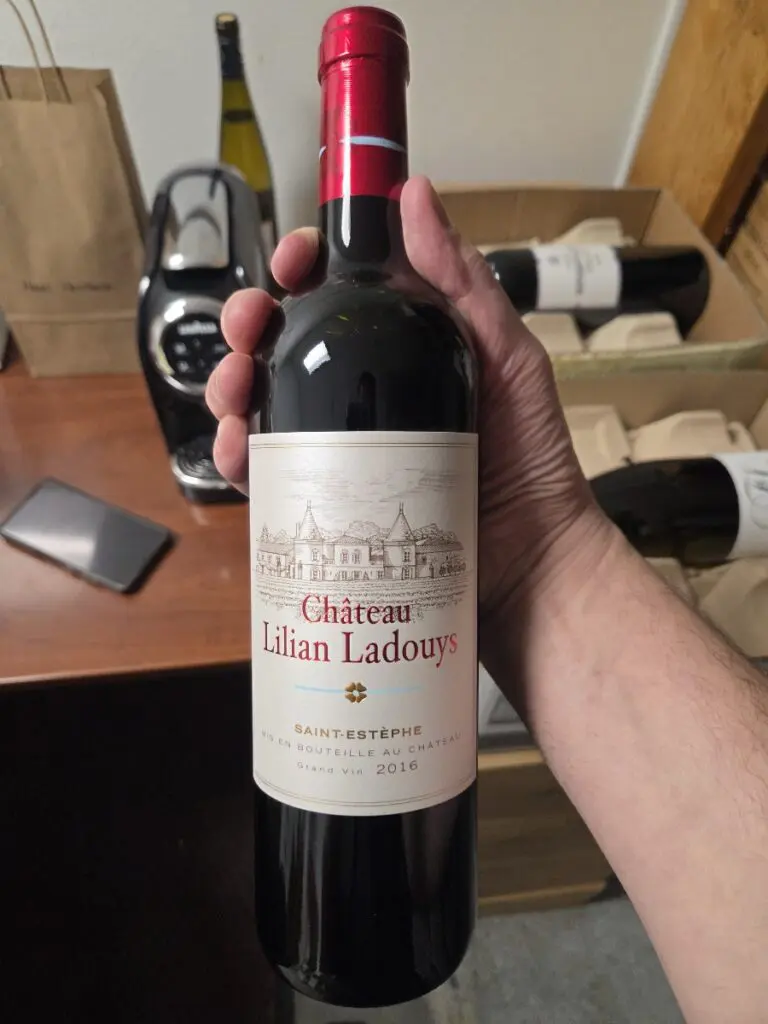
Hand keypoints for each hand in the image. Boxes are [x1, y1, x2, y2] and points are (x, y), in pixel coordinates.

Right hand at [206, 176, 610, 693]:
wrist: (529, 566)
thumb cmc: (531, 462)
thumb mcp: (508, 359)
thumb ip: (465, 284)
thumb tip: (415, 196)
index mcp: (404, 347)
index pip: (340, 290)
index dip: (304, 266)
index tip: (291, 263)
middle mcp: (367, 391)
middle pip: (289, 342)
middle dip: (252, 324)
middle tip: (248, 329)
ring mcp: (344, 446)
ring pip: (267, 401)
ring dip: (234, 386)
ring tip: (235, 393)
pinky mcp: (328, 500)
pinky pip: (271, 471)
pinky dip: (240, 456)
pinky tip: (238, 450)